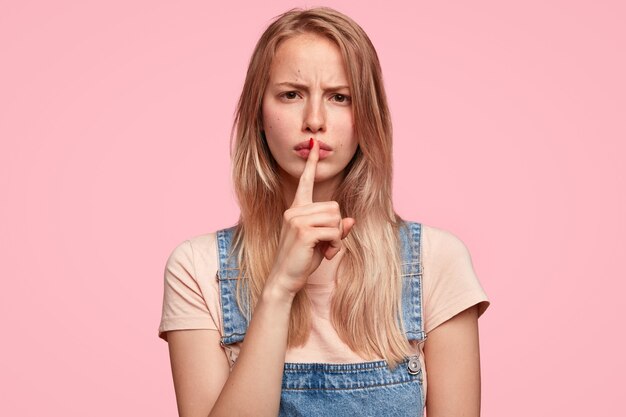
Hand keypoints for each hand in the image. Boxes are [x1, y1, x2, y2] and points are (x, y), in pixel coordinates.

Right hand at [266, 138, 354, 297]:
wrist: (285, 279)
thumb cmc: (302, 261)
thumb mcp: (321, 242)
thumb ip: (334, 228)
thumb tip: (350, 220)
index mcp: (296, 209)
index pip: (305, 182)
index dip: (311, 163)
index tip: (315, 145)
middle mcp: (294, 211)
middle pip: (334, 206)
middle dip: (337, 227)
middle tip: (328, 244)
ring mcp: (297, 220)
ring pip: (336, 218)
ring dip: (337, 237)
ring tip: (326, 250)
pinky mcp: (303, 232)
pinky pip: (334, 231)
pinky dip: (336, 245)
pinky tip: (327, 255)